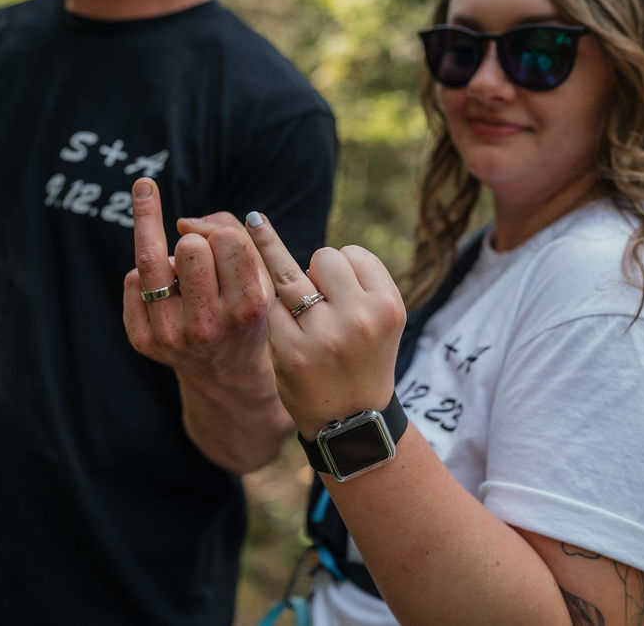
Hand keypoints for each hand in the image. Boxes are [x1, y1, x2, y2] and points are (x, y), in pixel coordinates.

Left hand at [123, 177, 274, 378]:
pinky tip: (162, 285)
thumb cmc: (243, 311)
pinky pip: (132, 281)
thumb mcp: (261, 275)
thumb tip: (181, 224)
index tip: (223, 243)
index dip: (223, 234)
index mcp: (247, 308)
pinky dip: (146, 272)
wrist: (225, 372)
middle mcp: (208, 326)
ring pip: (150, 260)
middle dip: (193, 242)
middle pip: (190, 248)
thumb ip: (234, 232)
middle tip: (197, 255)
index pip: (228, 241)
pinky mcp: (142, 341)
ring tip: (151, 206)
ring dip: (154, 234)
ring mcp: (171, 336)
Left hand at [244, 211, 405, 438]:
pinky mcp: (291, 351)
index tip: (343, 288)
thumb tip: (264, 227)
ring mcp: (324, 336)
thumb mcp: (380, 318)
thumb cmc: (363, 358)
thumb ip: (353, 279)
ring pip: (292, 273)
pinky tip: (284, 324)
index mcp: (388, 307)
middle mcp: (360, 319)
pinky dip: (277, 312)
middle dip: (317, 271)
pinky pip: (273, 306)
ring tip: (255, 224)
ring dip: (280, 266)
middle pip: (324, 257)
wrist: (352, 421)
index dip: (344, 266)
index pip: (354, 253)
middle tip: (321, 304)